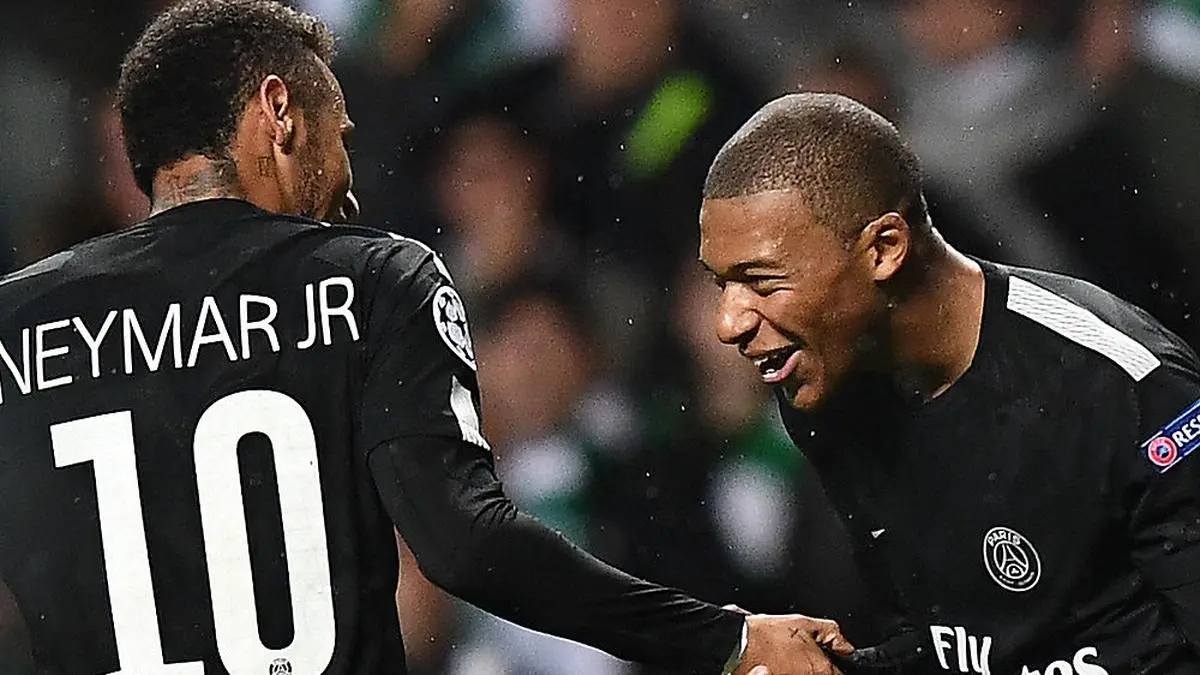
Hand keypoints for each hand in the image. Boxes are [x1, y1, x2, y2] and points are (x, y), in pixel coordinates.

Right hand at [732, 613, 853, 674]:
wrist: (735, 646)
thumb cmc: (764, 635)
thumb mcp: (802, 622)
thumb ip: (830, 632)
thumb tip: (846, 645)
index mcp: (820, 668)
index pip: (838, 674)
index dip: (834, 665)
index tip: (827, 659)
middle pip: (821, 674)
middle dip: (813, 666)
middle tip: (799, 655)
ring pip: (804, 674)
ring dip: (800, 668)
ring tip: (785, 658)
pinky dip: (787, 670)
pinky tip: (776, 663)